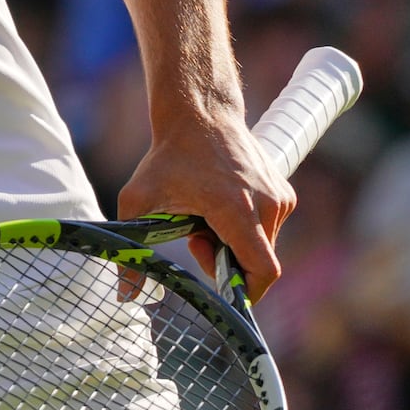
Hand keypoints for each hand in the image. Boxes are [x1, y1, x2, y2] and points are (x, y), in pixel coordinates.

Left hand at [118, 106, 296, 299]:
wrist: (200, 113)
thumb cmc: (168, 156)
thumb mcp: (139, 201)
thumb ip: (131, 250)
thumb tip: (125, 296)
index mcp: (239, 210)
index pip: (263, 271)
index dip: (246, 292)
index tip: (222, 293)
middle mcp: (269, 205)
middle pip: (256, 262)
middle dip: (226, 263)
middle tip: (195, 237)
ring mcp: (280, 198)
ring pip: (262, 246)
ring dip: (234, 244)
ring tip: (205, 217)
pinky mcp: (284, 193)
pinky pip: (267, 229)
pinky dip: (244, 229)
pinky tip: (220, 206)